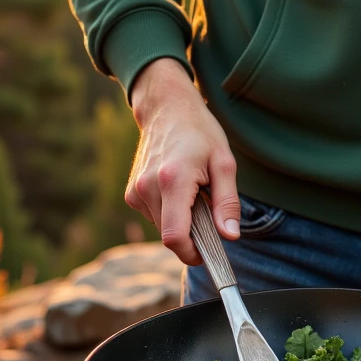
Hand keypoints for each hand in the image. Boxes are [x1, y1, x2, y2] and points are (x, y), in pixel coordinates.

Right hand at [125, 56, 240, 264]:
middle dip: (191, 234)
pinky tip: (177, 188)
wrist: (166, 107)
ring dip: (180, 220)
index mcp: (173, 180)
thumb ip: (227, 202)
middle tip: (208, 210)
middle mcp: (148, 187)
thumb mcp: (224, 162)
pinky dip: (168, 211)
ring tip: (192, 191)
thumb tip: (230, 237)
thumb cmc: (199, 131)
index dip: (192, 253)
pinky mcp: (131, 192)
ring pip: (161, 227)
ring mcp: (136, 190)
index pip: (175, 238)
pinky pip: (153, 215)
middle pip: (169, 235)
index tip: (208, 251)